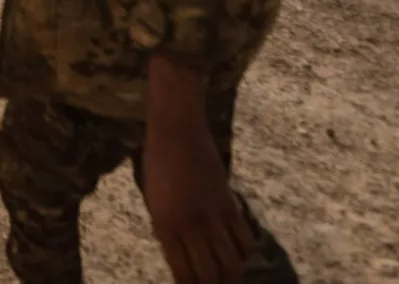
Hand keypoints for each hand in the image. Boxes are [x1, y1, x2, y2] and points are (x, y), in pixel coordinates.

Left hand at [143, 58, 253, 283]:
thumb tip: (184, 258)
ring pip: (230, 261)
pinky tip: (241, 252)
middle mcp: (188, 225)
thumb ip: (168, 231)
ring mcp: (210, 214)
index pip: (182, 273)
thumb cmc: (158, 163)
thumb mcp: (153, 201)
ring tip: (231, 277)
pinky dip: (245, 251)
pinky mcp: (228, 202)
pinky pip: (244, 238)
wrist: (175, 130)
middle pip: (209, 274)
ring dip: (232, 274)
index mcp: (164, 226)